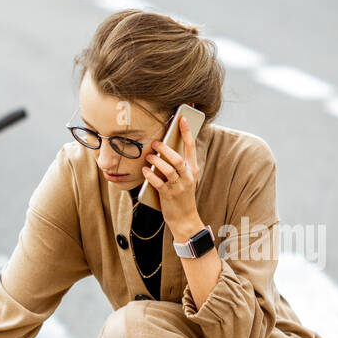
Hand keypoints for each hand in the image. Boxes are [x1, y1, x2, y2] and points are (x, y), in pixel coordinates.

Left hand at [143, 115, 202, 238]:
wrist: (184, 218)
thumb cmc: (181, 195)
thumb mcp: (184, 178)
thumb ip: (178, 165)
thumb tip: (164, 149)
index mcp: (193, 169)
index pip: (191, 147)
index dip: (186, 132)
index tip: (181, 119)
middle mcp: (188, 177)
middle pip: (178, 158)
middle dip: (166, 149)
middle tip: (155, 143)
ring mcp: (179, 186)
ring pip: (169, 170)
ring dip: (157, 161)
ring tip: (148, 156)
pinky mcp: (169, 196)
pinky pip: (159, 183)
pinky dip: (151, 176)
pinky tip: (145, 170)